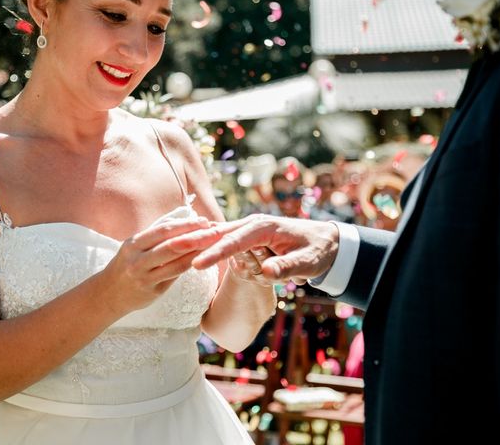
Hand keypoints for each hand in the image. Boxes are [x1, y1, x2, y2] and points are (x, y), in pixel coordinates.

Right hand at [101, 217, 221, 312]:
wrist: (108, 294)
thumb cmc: (127, 264)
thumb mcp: (134, 245)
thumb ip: (156, 232)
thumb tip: (182, 217)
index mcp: (134, 244)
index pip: (163, 230)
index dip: (186, 225)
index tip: (204, 221)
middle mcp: (137, 260)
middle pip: (172, 246)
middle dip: (197, 237)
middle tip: (216, 231)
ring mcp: (144, 277)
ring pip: (176, 263)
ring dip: (198, 253)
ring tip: (214, 245)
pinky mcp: (152, 291)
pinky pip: (175, 276)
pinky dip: (189, 266)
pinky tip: (202, 260)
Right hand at [188, 214, 339, 283]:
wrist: (326, 241)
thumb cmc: (317, 251)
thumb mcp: (307, 262)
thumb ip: (287, 267)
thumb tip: (266, 273)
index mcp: (264, 227)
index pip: (234, 241)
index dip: (215, 253)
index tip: (196, 264)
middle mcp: (253, 225)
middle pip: (218, 233)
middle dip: (196, 242)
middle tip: (173, 250)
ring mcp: (248, 230)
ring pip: (219, 236)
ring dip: (201, 244)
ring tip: (177, 252)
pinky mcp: (247, 237)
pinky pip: (224, 241)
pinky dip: (209, 246)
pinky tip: (192, 252)